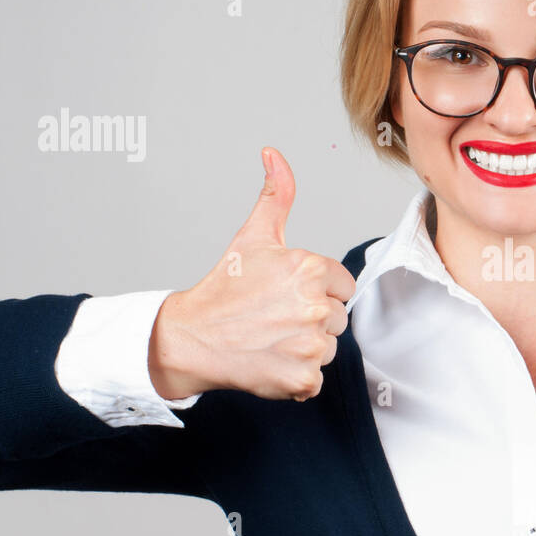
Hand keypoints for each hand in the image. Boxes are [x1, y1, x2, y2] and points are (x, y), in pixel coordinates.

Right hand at [148, 147, 356, 400]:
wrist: (192, 338)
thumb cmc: (224, 289)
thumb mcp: (253, 237)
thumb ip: (275, 196)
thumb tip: (274, 155)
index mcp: (311, 270)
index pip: (343, 286)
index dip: (317, 291)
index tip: (286, 295)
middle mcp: (315, 307)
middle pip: (337, 318)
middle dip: (311, 320)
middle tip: (274, 317)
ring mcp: (309, 345)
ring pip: (327, 349)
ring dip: (304, 349)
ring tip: (270, 338)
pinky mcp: (302, 378)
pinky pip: (315, 380)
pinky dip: (296, 378)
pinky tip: (270, 361)